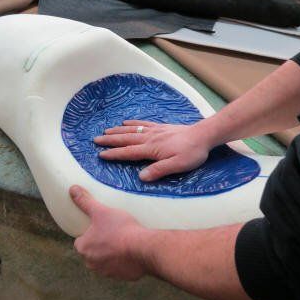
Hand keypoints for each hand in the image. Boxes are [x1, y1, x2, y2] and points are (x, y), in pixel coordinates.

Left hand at [70, 185, 149, 280]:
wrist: (143, 248)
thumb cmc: (120, 229)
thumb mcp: (101, 211)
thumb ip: (85, 201)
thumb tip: (72, 189)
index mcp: (84, 248)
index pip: (80, 241)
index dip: (89, 233)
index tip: (99, 227)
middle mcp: (92, 263)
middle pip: (92, 251)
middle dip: (100, 244)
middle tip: (112, 231)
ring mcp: (107, 272)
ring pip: (106, 261)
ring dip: (111, 254)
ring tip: (123, 240)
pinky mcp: (122, 277)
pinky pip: (120, 267)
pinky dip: (124, 261)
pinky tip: (132, 251)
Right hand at [94, 119, 216, 180]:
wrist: (203, 135)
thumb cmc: (191, 153)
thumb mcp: (177, 166)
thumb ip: (158, 171)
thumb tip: (141, 177)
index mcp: (151, 149)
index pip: (128, 152)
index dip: (114, 154)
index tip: (101, 154)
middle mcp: (150, 138)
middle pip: (126, 139)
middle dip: (110, 140)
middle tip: (95, 140)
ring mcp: (155, 131)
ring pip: (132, 130)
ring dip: (117, 131)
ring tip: (105, 131)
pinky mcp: (161, 127)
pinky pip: (143, 124)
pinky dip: (132, 123)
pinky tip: (125, 122)